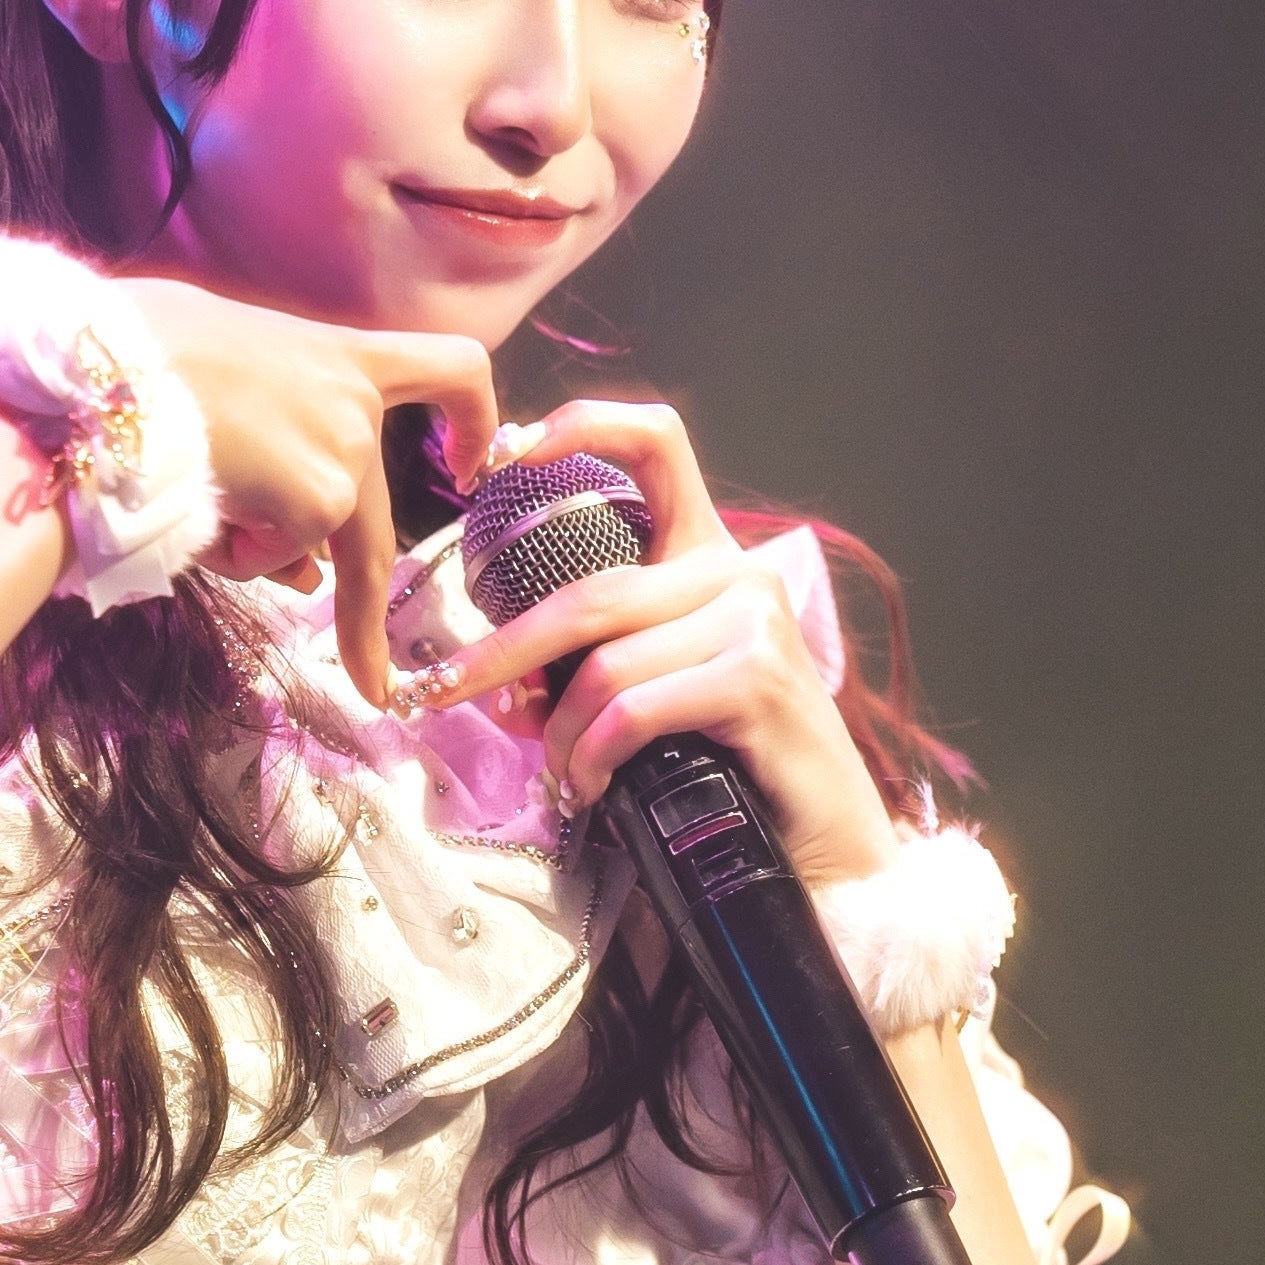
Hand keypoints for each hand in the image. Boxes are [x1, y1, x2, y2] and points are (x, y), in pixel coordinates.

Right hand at [121, 280, 495, 706]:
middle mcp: (355, 405)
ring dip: (245, 547)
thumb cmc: (133, 351)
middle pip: (374, 523)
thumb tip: (309, 570)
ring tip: (181, 488)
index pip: (447, 368)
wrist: (101, 372)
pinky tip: (184, 503)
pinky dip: (226, 553)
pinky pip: (270, 557)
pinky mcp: (320, 499)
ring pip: (304, 543)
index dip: (473, 419)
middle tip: (373, 683)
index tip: (468, 465)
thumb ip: (270, 443)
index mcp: (339, 356)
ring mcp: (344, 454)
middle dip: (364, 617)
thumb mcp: (219, 377)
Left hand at [401, 401, 899, 887]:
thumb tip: (501, 689)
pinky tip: (595, 789)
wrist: (825, 840)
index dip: (579, 424)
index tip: (501, 454)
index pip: (655, 441)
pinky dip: (594, 757)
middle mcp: (735, 569)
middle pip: (588, 593)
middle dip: (500, 653)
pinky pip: (632, 710)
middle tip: (438, 694)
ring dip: (562, 736)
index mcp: (707, 556)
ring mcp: (753, 617)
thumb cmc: (733, 765)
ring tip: (566, 779)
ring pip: (604, 664)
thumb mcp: (654, 695)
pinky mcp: (757, 676)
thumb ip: (589, 668)